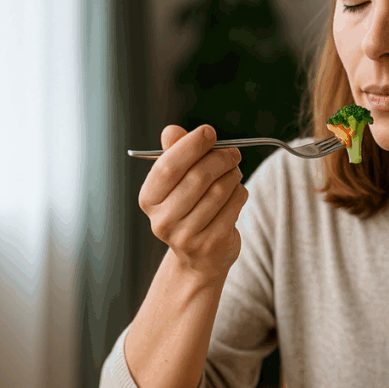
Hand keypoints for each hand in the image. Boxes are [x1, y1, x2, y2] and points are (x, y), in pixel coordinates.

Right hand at [138, 125, 247, 281]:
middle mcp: (162, 220)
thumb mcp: (177, 181)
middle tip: (232, 154)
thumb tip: (171, 131)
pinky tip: (236, 194)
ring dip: (232, 176)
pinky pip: (234, 206)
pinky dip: (240, 193)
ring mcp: (186, 236)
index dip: (190, 146)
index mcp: (148, 199)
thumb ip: (175, 153)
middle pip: (197, 177)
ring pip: (219, 191)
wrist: (200, 257)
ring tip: (234, 173)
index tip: (209, 133)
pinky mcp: (211, 244)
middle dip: (220, 159)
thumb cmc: (189, 209)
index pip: (168, 167)